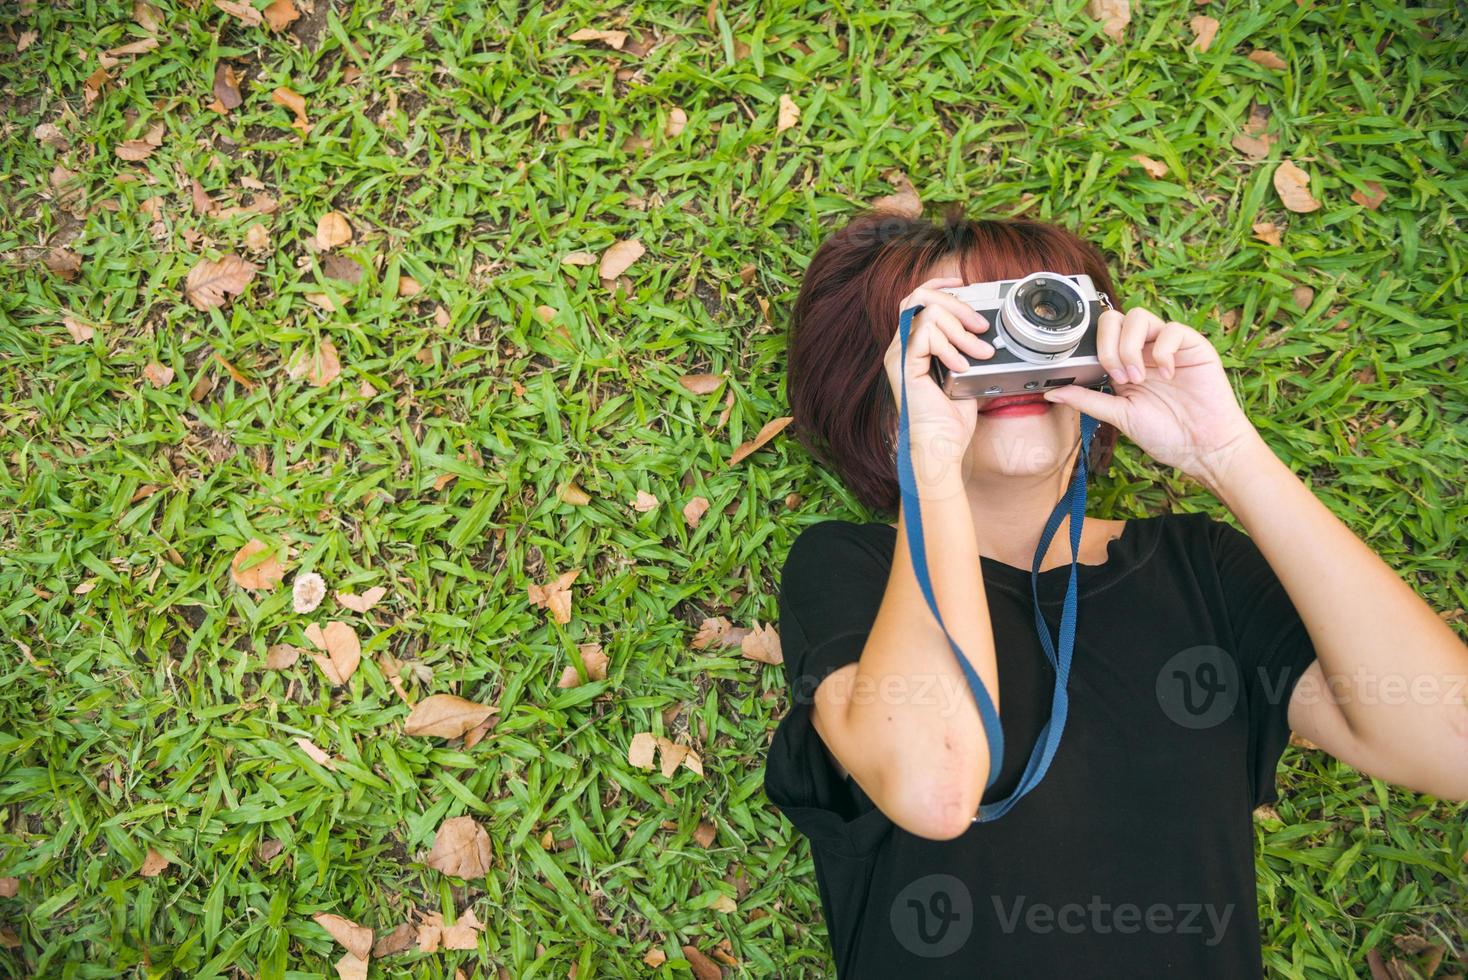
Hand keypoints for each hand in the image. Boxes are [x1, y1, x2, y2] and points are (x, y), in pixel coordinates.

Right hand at [883, 277, 994, 470]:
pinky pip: (926, 335)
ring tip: (978, 353)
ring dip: (961, 331)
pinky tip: (960, 366)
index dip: (939, 284)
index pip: (917, 299)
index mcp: (912, 345)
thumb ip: (966, 348)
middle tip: (981, 327)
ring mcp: (899, 355)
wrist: (940, 445)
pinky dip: (950, 347)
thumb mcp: (965, 373)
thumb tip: (985, 329)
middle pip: (920, 297)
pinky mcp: (904, 365)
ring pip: (928, 313)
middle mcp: (901, 346)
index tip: (963, 284)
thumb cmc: (950, 419)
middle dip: (957, 305)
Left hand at [1040, 306, 1260, 486]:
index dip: (1093, 348)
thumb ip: (1087, 400)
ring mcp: (1167, 346)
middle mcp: (1143, 350)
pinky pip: (1172, 329)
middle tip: (1118, 377)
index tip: (1096, 376)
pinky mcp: (1193, 346)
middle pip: (1114, 318)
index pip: (1099, 335)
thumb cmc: (1166, 434)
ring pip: (1139, 317)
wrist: (1205, 448)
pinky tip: (1168, 374)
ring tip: (1138, 378)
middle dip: (1108, 346)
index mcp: (1123, 364)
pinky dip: (1163, 351)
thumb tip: (1052, 393)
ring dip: (1130, 348)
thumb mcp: (1118, 415)